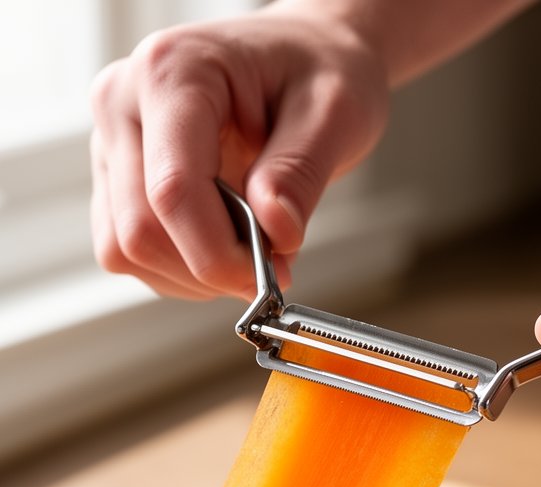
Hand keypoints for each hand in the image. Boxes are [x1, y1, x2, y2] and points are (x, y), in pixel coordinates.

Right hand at [89, 3, 388, 299]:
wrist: (302, 59)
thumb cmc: (315, 71)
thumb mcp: (333, 112)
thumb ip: (300, 173)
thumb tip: (276, 234)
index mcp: (171, 73)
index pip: (172, 191)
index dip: (218, 254)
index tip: (270, 278)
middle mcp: (123, 103)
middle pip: (140, 231)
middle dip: (210, 268)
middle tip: (271, 265)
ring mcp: (111, 143)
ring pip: (126, 251)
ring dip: (192, 275)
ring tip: (249, 247)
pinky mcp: (116, 180)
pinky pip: (128, 253)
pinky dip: (178, 270)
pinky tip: (221, 244)